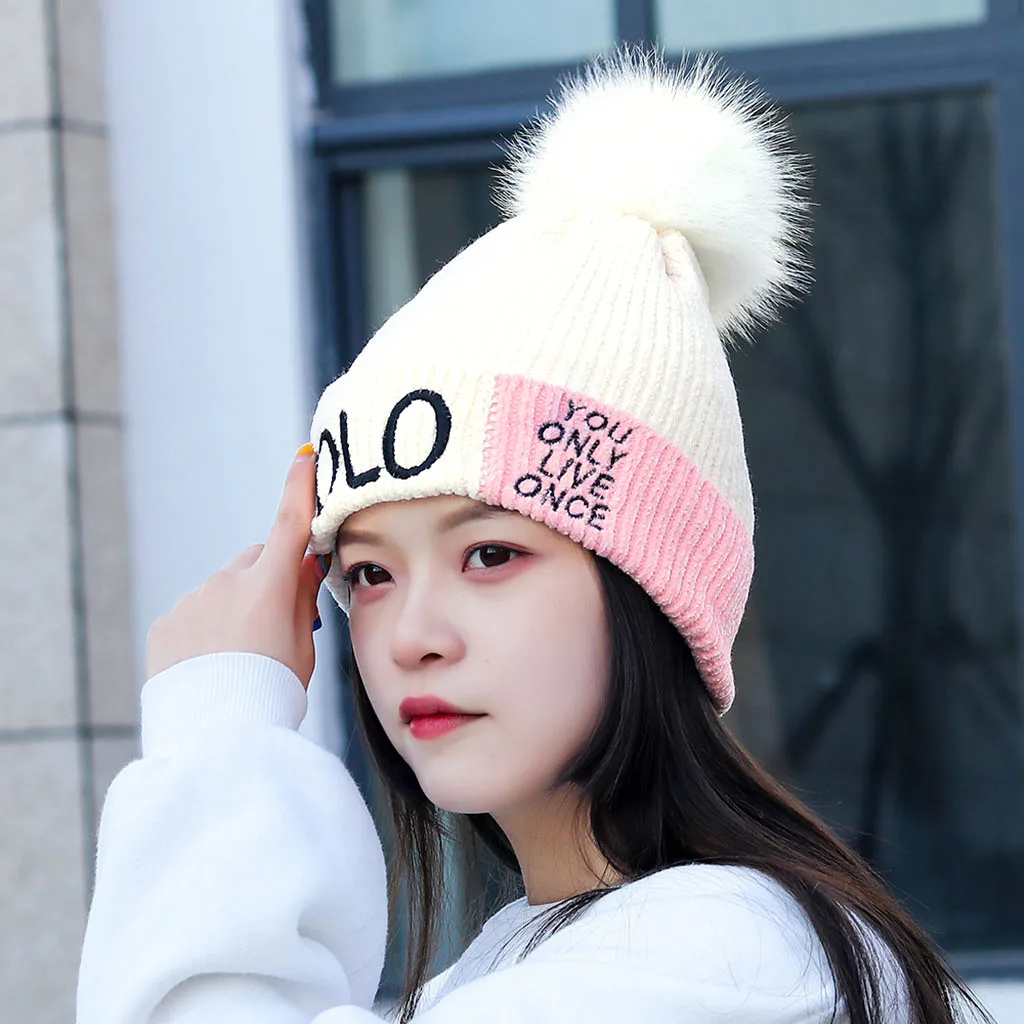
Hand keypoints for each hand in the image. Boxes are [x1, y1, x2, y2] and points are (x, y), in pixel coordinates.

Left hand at [145, 444, 327, 688]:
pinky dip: (205, 628)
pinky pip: (193, 613)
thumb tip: (308, 565)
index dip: (300, 488)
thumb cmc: (271, 693)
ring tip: (240, 658)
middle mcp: (227, 583)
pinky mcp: (166, 623)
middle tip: (277, 623)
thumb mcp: (304, 649)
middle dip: (269, 578)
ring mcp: (192, 601)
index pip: (291, 523)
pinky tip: (212, 664)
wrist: (215, 738)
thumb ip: (304, 601)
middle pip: (258, 561)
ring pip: (223, 589)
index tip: (305, 458)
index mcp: (270, 587)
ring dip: (235, 608)